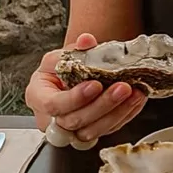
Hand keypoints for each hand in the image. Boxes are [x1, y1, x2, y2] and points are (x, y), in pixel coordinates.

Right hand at [25, 33, 146, 141]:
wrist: (70, 77)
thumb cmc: (60, 68)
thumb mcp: (62, 54)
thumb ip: (75, 49)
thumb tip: (87, 41)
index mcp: (38, 96)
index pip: (53, 105)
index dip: (75, 98)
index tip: (95, 84)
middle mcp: (50, 118)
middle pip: (74, 121)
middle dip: (102, 105)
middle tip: (122, 88)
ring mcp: (70, 129)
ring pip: (91, 132)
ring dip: (116, 113)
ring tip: (133, 95)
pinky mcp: (89, 132)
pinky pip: (106, 131)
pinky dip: (123, 116)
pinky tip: (134, 101)